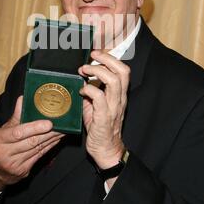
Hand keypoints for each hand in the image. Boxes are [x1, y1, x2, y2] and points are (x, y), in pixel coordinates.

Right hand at [0, 96, 63, 197]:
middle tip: (62, 125)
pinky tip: (56, 140)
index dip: (34, 128)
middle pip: (31, 142)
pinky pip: (39, 156)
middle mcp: (4, 153)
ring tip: (63, 131)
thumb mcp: (1, 130)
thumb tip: (23, 99)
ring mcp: (14, 165)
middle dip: (49, 133)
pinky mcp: (22, 171)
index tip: (49, 123)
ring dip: (52, 139)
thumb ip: (15, 116)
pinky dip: (49, 147)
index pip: (18, 133)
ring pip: (38, 149)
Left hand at [78, 50, 129, 169]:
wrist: (106, 150)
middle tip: (91, 56)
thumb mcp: (96, 105)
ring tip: (84, 70)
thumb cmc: (100, 127)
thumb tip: (80, 77)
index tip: (96, 54)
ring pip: (113, 81)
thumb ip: (92, 91)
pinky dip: (89, 89)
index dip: (111, 58)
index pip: (123, 70)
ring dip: (97, 71)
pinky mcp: (104, 118)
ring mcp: (113, 108)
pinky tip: (82, 90)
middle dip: (106, 59)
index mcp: (119, 94)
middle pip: (122, 71)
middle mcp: (119, 99)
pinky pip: (99, 98)